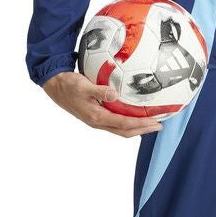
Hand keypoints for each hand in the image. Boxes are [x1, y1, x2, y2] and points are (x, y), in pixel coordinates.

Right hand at [42, 71, 163, 137]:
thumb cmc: (69, 85)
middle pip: (125, 131)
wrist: (55, 87)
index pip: (124, 124)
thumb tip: (114, 95)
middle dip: (143, 129)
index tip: (156, 122)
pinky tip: (133, 114)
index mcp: (96, 117)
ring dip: (136, 127)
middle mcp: (98, 122)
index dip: (141, 125)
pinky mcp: (96, 115)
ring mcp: (97, 120)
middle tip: (159, 125)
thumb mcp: (83, 85)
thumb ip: (99, 91)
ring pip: (120, 128)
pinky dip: (128, 122)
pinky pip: (115, 122)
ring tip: (150, 122)